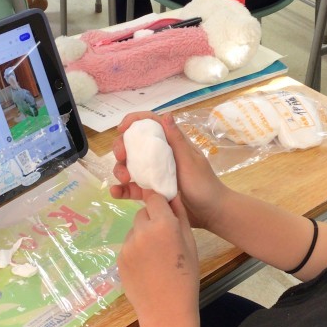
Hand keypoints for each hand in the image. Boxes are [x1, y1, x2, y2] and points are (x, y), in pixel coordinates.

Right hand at [111, 112, 227, 229]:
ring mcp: (153, 174)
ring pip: (129, 166)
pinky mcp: (150, 191)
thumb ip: (177, 140)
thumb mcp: (190, 161)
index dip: (134, 121)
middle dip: (121, 147)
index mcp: (170, 143)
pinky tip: (115, 192)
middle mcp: (159, 156)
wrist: (210, 213)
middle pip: (133, 144)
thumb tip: (166, 113)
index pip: (150, 124)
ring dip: (120, 169)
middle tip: (121, 157)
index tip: (121, 129)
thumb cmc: (204, 184)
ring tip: (124, 178)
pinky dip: (121, 189)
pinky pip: (131, 188)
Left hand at [117, 192, 199, 326]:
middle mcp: (142, 231)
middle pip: (143, 213)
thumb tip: (173, 195)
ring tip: (156, 257)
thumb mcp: (190, 243)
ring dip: (143, 235)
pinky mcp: (119, 258)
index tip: (166, 212)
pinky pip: (129, 245)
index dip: (161, 204)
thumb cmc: (186, 277)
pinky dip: (136, 250)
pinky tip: (147, 267)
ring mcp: (127, 246)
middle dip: (152, 220)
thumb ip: (180, 216)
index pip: (155, 198)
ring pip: (135, 229)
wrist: (166, 311)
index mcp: (163, 225)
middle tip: (164, 239)